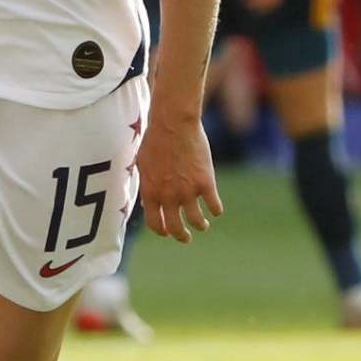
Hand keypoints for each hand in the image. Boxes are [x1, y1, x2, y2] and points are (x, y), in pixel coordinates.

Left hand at [135, 114, 222, 243]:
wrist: (174, 123)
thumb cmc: (156, 139)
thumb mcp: (143, 165)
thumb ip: (147, 185)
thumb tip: (147, 202)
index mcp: (151, 193)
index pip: (155, 223)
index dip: (161, 231)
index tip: (167, 232)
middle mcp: (169, 196)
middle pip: (175, 228)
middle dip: (181, 236)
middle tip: (186, 237)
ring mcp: (188, 191)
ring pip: (197, 221)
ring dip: (201, 226)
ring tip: (204, 225)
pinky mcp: (206, 183)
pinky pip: (214, 205)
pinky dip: (216, 209)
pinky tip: (216, 209)